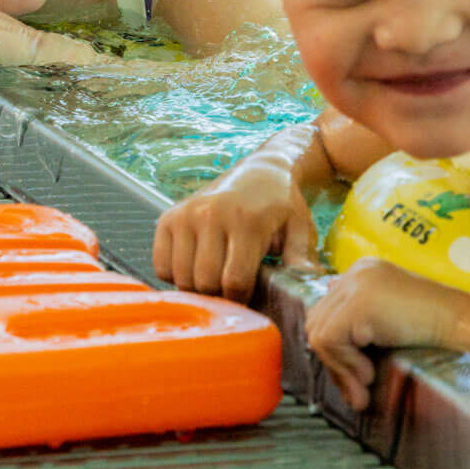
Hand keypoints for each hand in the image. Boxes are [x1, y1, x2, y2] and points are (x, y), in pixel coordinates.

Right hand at [153, 158, 317, 301]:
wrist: (261, 170)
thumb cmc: (282, 205)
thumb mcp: (301, 229)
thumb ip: (302, 258)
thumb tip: (308, 284)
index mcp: (245, 220)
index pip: (234, 281)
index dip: (242, 298)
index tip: (250, 296)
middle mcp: (211, 214)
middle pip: (205, 282)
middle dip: (220, 294)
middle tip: (232, 287)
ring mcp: (186, 214)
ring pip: (182, 277)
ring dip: (198, 287)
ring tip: (216, 276)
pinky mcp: (168, 217)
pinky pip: (161, 265)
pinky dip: (175, 275)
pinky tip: (195, 266)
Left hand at [306, 259, 461, 410]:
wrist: (464, 324)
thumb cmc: (436, 328)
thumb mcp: (391, 320)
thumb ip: (359, 320)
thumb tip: (321, 338)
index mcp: (363, 272)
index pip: (327, 311)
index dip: (335, 349)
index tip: (354, 379)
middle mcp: (356, 272)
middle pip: (318, 321)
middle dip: (334, 362)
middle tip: (357, 391)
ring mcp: (356, 284)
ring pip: (319, 333)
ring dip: (340, 368)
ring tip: (366, 386)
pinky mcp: (359, 303)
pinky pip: (330, 341)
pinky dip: (345, 365)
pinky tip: (370, 375)